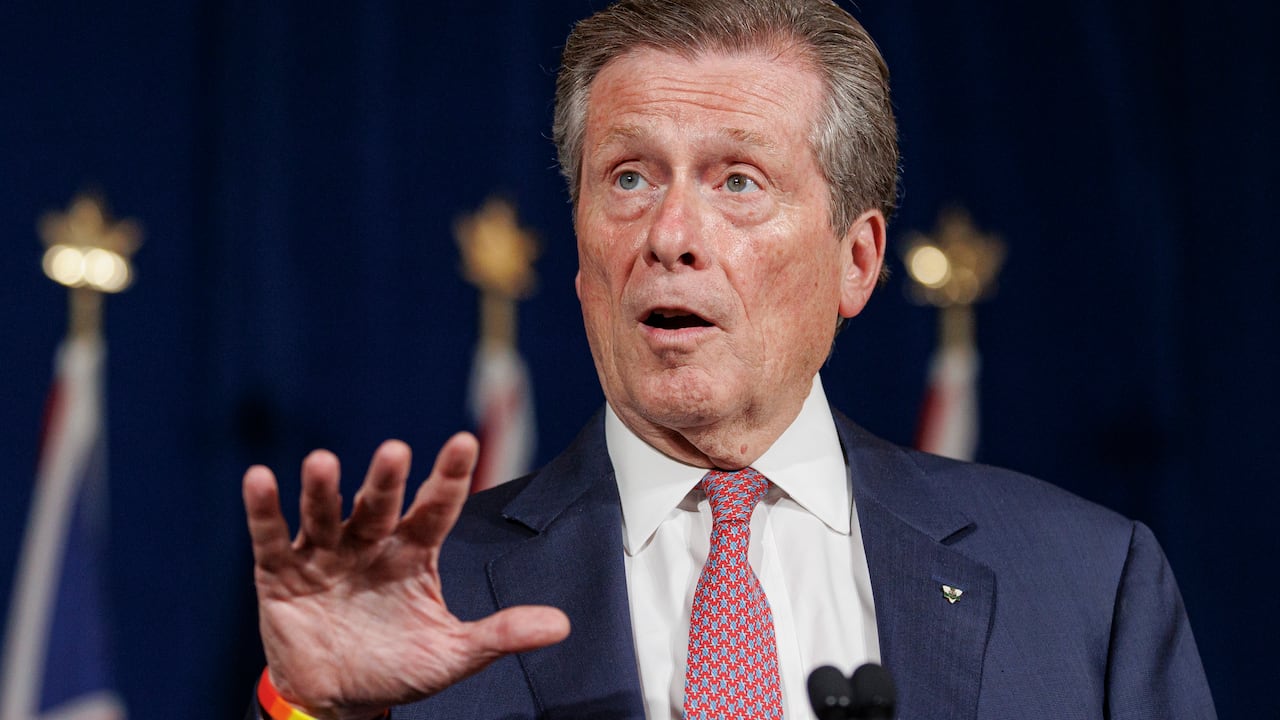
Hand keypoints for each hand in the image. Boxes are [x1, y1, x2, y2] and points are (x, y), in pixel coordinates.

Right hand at [242, 433, 570, 719]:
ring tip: (321, 461)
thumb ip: (501, 633)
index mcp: (414, 553)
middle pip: (381, 505)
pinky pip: (272, 538)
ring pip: (326, 513)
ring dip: (323, 489)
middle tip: (395, 451)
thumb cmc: (398, 666)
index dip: (448, 477)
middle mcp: (371, 543)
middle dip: (386, 480)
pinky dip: (264, 510)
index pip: (436, 508)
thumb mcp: (453, 655)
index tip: (464, 443)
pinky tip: (260, 479)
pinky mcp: (281, 573)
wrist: (338, 699)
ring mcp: (325, 553)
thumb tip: (560, 625)